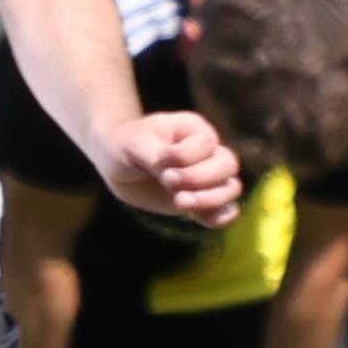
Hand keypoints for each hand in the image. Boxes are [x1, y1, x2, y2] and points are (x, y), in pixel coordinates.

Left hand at [102, 110, 244, 227]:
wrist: (116, 163)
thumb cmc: (125, 145)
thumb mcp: (135, 145)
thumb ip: (156, 157)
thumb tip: (173, 175)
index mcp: (194, 130)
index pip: (207, 143)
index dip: (184, 157)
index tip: (160, 161)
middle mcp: (207, 152)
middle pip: (228, 165)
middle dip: (199, 178)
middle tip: (168, 182)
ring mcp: (206, 178)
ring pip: (231, 188)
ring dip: (209, 199)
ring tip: (179, 203)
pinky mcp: (201, 201)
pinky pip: (225, 211)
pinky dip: (218, 217)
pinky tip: (197, 217)